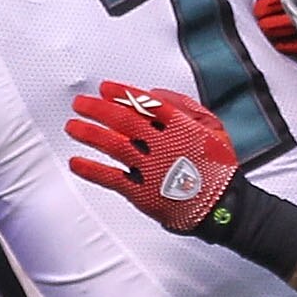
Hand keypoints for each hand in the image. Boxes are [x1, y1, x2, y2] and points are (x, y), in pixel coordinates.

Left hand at [65, 82, 240, 233]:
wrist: (223, 209)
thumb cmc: (218, 168)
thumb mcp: (213, 128)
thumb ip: (185, 106)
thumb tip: (153, 92)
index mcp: (182, 127)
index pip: (145, 103)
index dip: (122, 93)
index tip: (104, 88)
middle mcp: (164, 146)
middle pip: (123, 121)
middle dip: (97, 109)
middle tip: (80, 103)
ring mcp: (152, 170)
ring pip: (114, 146)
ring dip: (89, 134)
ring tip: (72, 126)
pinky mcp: (144, 194)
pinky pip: (112, 179)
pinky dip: (91, 170)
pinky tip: (76, 162)